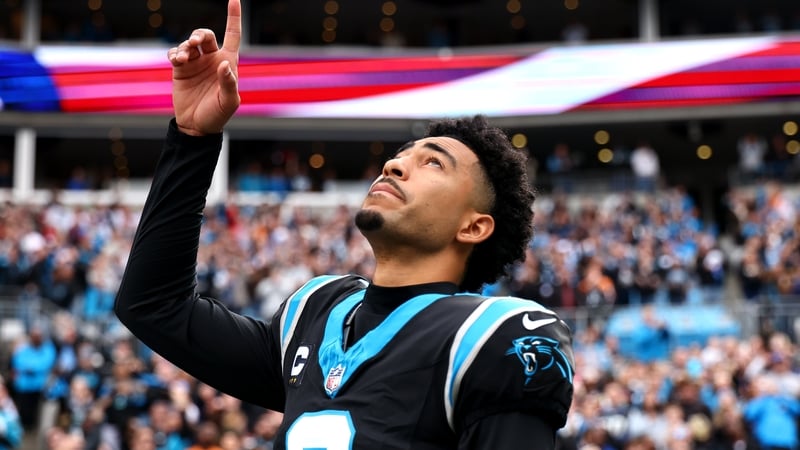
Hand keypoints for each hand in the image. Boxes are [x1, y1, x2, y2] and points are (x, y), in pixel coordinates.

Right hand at [167, 0, 241, 135]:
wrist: (197, 126)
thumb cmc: (218, 114)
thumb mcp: (228, 102)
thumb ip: (228, 83)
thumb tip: (224, 64)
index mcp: (228, 63)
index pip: (233, 35)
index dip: (234, 17)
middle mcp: (212, 60)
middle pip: (206, 36)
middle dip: (200, 34)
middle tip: (196, 43)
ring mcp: (195, 63)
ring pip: (189, 43)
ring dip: (185, 46)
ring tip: (183, 58)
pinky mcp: (180, 70)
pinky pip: (175, 53)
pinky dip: (174, 53)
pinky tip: (177, 60)